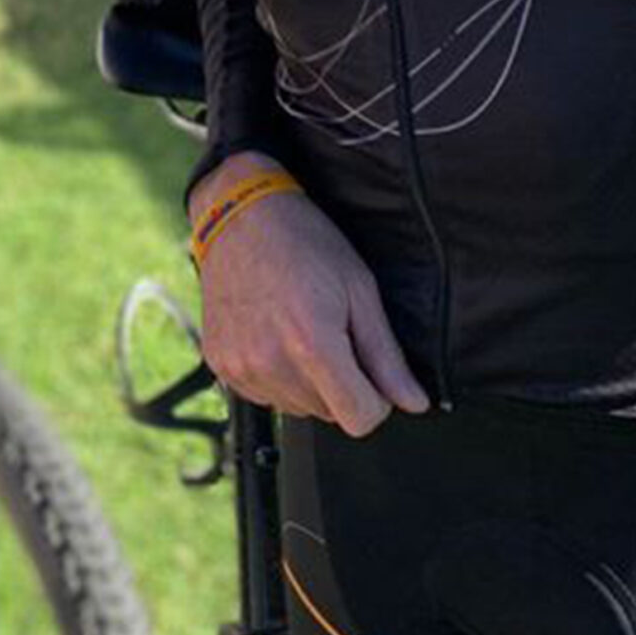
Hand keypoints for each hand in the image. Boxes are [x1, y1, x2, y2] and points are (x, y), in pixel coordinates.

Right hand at [194, 155, 427, 436]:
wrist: (238, 215)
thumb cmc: (304, 241)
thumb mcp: (359, 288)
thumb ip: (386, 355)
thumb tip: (414, 402)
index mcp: (312, 344)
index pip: (359, 419)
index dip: (377, 400)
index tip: (372, 370)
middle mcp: (272, 364)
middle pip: (330, 414)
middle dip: (342, 384)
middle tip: (332, 332)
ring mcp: (241, 368)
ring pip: (298, 408)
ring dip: (309, 383)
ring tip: (300, 329)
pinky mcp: (221, 366)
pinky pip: (265, 396)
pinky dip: (278, 376)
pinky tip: (275, 335)